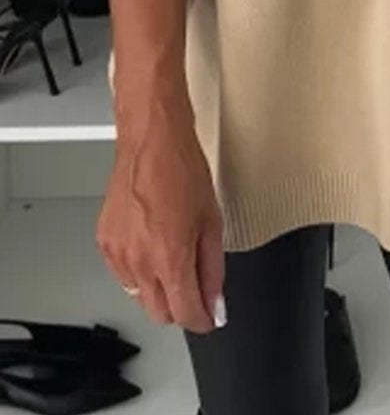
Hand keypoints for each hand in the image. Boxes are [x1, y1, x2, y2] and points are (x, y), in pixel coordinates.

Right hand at [96, 110, 224, 333]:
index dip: (202, 320)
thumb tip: (216, 301)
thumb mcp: (212, 221)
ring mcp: (117, 253)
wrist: (151, 140)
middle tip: (196, 287)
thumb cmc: (182, 169)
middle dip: (181, 307)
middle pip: (160, 313)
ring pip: (139, 296)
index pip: (185, 314)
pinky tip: (152, 245)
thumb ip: (213, 269)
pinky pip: (123, 274)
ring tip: (173, 255)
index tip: (210, 317)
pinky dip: (139, 271)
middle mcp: (139, 260)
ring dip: (159, 289)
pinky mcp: (103, 242)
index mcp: (170, 256)